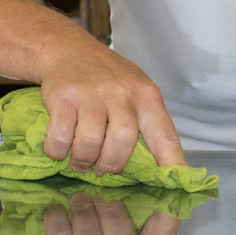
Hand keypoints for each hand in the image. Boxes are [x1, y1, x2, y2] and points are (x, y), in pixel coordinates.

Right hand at [38, 42, 185, 172]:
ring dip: (83, 161)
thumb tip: (158, 169)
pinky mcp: (64, 96)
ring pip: (90, 144)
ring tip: (80, 161)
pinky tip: (60, 148)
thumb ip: (145, 123)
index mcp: (147, 96)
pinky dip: (58, 151)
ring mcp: (92, 93)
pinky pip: (60, 137)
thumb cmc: (108, 79)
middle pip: (122, 142)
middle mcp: (123, 93)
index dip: (171, 164)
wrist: (70, 49)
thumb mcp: (136, 92)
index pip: (165, 136)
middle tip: (102, 169)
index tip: (177, 184)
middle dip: (111, 165)